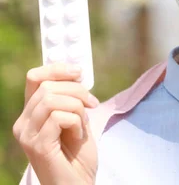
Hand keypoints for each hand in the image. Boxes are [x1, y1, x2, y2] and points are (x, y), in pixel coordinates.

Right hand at [13, 63, 98, 184]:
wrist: (77, 184)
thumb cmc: (78, 157)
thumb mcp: (77, 120)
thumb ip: (72, 100)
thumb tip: (77, 74)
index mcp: (32, 114)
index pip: (35, 78)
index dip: (57, 68)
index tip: (79, 72)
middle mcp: (24, 123)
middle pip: (47, 85)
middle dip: (77, 90)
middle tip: (92, 103)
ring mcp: (28, 135)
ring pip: (52, 99)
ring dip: (77, 107)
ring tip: (83, 124)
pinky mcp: (37, 146)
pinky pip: (59, 117)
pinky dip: (76, 123)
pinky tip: (78, 136)